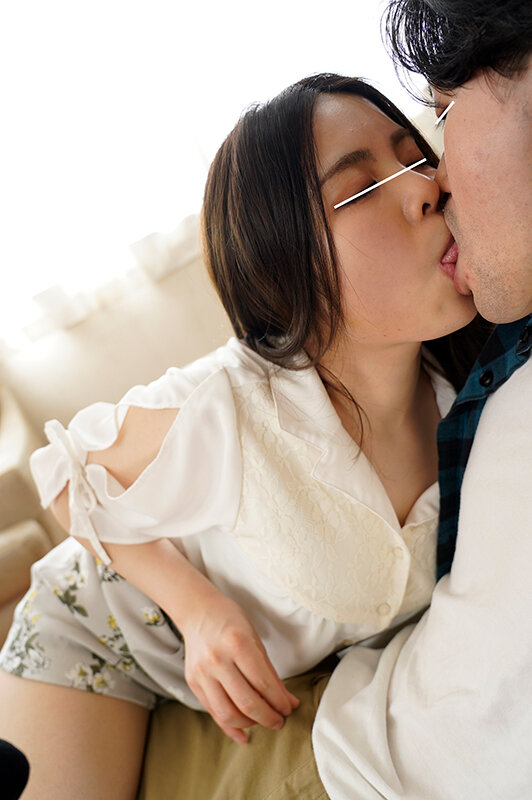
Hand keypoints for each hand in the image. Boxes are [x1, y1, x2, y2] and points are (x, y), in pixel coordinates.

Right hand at [178, 591, 299, 743]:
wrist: (197, 611)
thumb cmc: (231, 621)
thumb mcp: (255, 639)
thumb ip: (270, 672)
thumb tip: (289, 702)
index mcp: (237, 643)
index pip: (263, 683)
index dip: (279, 701)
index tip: (289, 709)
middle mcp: (217, 659)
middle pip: (247, 702)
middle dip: (268, 717)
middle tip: (280, 721)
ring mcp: (202, 672)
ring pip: (228, 713)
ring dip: (250, 724)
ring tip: (262, 722)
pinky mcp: (193, 682)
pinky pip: (213, 711)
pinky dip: (230, 726)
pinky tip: (243, 734)